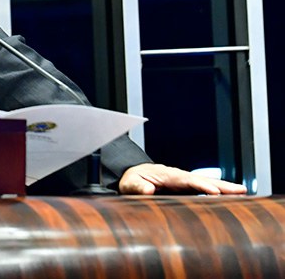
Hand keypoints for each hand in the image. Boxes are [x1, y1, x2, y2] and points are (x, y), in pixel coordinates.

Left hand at [119, 163, 246, 194]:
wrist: (132, 174)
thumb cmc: (131, 179)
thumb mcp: (129, 183)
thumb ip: (138, 187)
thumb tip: (149, 189)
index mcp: (166, 175)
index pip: (187, 180)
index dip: (201, 186)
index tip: (215, 192)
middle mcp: (178, 176)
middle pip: (202, 179)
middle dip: (221, 185)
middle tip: (240, 190)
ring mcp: (183, 180)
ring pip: (206, 183)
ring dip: (224, 187)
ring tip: (242, 191)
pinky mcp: (185, 186)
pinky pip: (203, 188)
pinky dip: (217, 191)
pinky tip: (230, 197)